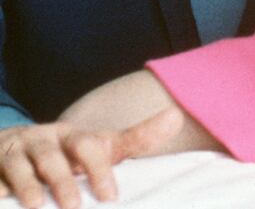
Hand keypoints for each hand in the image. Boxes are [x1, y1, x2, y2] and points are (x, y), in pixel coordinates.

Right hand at [0, 108, 182, 208]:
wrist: (13, 146)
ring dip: (27, 188)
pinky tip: (2, 201)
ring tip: (34, 207)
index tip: (110, 196)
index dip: (99, 168)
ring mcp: (15, 155)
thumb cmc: (66, 152)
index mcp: (72, 137)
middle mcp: (43, 142)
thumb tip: (176, 117)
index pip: (89, 146)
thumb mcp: (99, 145)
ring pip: (19, 167)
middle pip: (53, 158)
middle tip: (75, 208)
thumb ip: (135, 138)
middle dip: (62, 181)